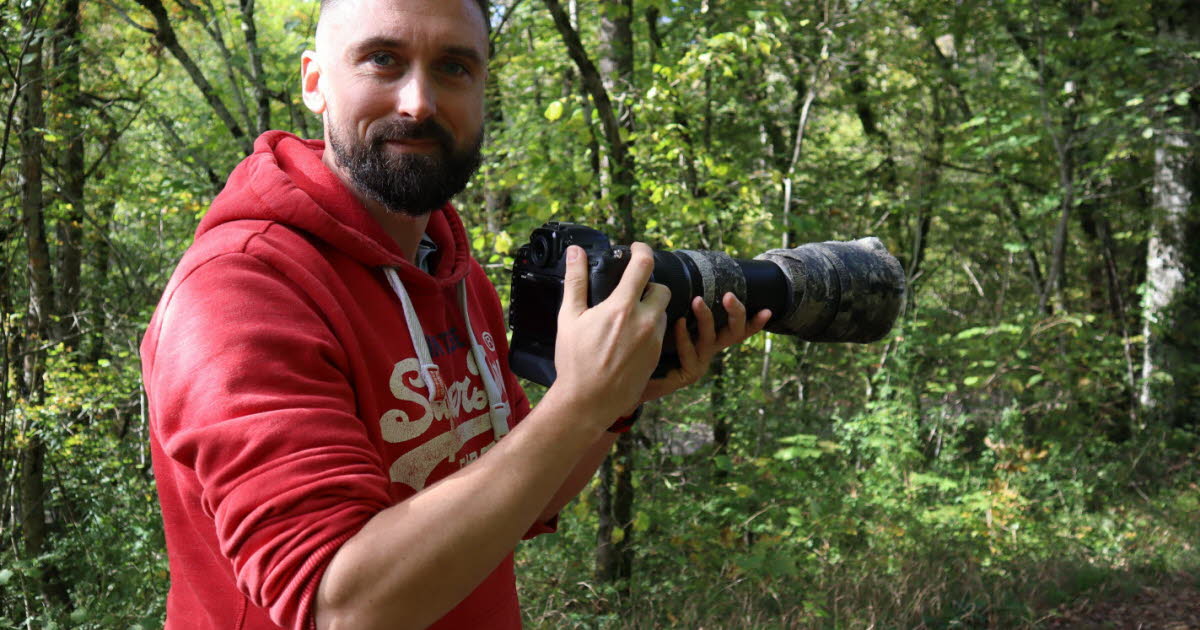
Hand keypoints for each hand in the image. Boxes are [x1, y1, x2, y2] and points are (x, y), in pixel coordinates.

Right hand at [551, 243, 670, 427]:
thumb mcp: (569, 317)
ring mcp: (653, 340)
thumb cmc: (575, 360)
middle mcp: (644, 321)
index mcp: (622, 307)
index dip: (642, 250)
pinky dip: (649, 328)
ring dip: (650, 308)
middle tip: (630, 290)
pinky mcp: (656, 356)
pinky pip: (659, 333)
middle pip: (661, 289)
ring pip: (662, 312)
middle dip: (649, 285)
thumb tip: (576, 251)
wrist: (588, 401)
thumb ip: (575, 281)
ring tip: (627, 316)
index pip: (644, 265)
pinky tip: (630, 337)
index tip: (636, 248)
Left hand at [638, 293, 770, 404]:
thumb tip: (673, 275)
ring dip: (706, 318)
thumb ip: (674, 305)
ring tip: (698, 301)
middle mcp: (708, 351)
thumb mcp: (666, 322)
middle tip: (729, 295)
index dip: (753, 321)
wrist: (633, 380)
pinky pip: (690, 354)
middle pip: (733, 333)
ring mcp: (699, 364)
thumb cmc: (649, 346)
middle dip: (736, 313)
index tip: (768, 309)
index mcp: (708, 338)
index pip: (736, 328)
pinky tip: (678, 323)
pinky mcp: (686, 375)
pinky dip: (685, 337)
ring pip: (710, 340)